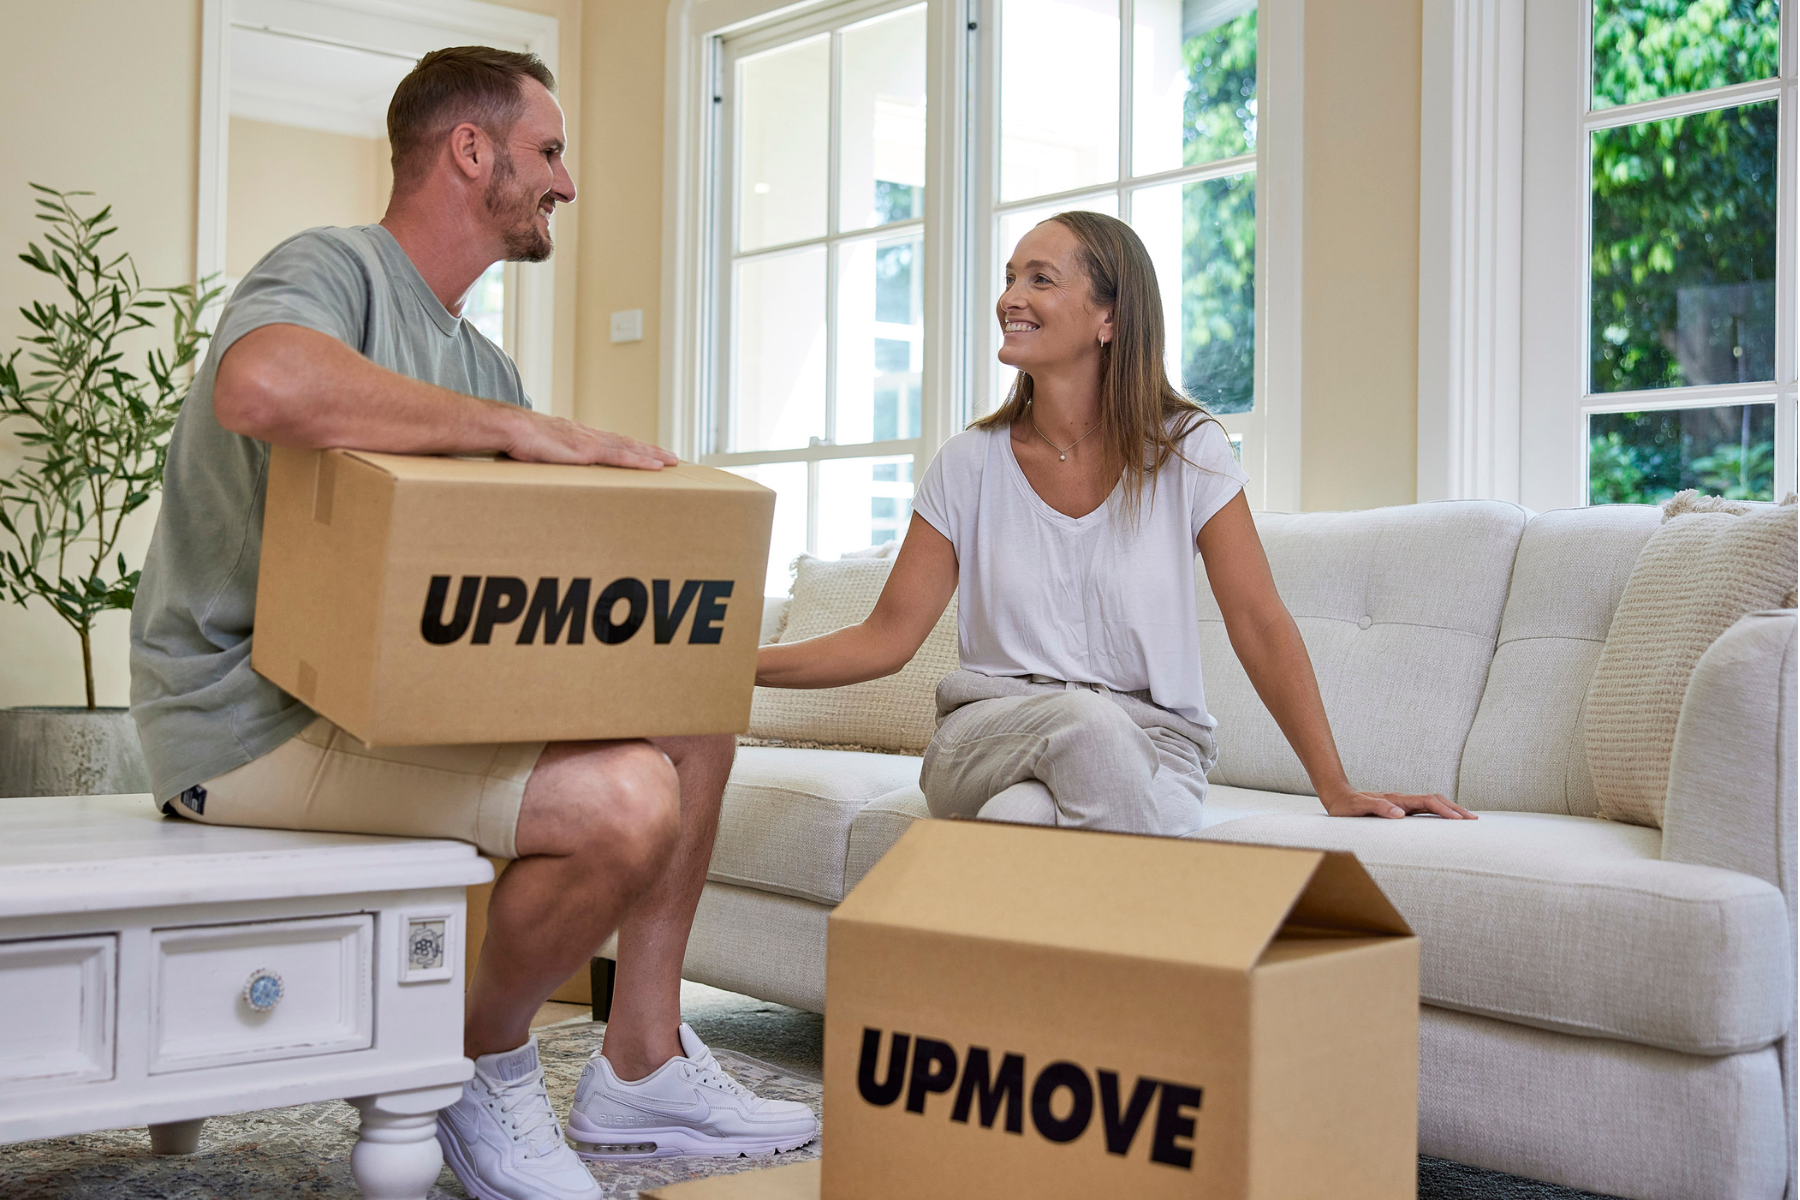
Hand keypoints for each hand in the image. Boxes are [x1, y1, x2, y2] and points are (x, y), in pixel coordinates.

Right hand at [503, 409, 677, 469]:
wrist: (510, 427)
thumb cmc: (517, 441)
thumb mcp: (539, 451)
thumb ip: (551, 458)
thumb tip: (551, 471)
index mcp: (577, 436)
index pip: (611, 442)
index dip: (631, 447)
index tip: (647, 453)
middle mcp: (589, 435)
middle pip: (627, 443)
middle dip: (651, 450)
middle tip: (672, 458)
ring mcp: (590, 442)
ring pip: (630, 448)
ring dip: (653, 455)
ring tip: (672, 461)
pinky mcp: (588, 451)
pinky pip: (621, 457)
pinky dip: (640, 461)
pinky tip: (656, 467)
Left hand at [1319, 787, 1476, 819]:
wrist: (1337, 797)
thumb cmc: (1346, 805)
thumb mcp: (1358, 807)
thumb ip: (1378, 808)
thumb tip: (1399, 814)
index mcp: (1397, 799)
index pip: (1428, 802)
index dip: (1445, 810)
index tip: (1460, 820)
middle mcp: (1403, 800)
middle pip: (1436, 800)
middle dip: (1456, 809)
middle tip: (1474, 820)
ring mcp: (1403, 803)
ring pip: (1433, 804)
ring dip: (1451, 810)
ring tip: (1468, 820)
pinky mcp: (1400, 809)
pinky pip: (1425, 810)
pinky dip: (1440, 813)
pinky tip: (1446, 822)